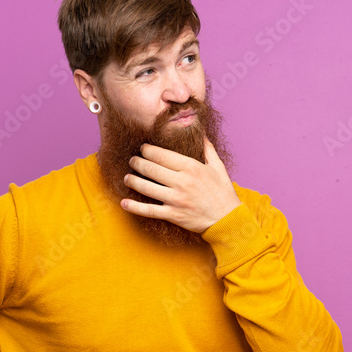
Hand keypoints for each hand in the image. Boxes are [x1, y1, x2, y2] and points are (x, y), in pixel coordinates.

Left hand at [121, 137, 241, 232]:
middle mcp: (181, 182)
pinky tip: (124, 202)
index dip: (148, 150)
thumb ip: (207, 149)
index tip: (143, 148)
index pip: (162, 155)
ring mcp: (176, 199)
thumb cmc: (223, 192)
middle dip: (137, 162)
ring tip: (127, 177)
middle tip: (132, 160)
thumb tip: (201, 133)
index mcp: (191, 167)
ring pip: (146, 187)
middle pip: (151, 169)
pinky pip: (149, 210)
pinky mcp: (173, 214)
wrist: (227, 219)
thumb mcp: (218, 167)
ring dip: (132, 181)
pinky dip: (135, 207)